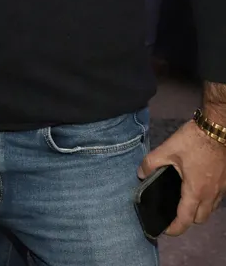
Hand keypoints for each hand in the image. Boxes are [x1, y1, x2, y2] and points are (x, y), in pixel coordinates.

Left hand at [138, 120, 225, 235]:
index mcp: (195, 191)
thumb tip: (140, 173)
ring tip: (184, 199)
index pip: (185, 219)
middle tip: (174, 211)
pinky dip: (206, 199)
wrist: (217, 128)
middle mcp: (210, 195)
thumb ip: (151, 163)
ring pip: (210, 210)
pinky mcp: (225, 181)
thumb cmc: (193, 140)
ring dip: (198, 210)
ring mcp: (220, 189)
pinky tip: (197, 186)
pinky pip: (215, 199)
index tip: (165, 229)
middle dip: (187, 220)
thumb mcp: (167, 149)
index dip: (174, 228)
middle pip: (200, 219)